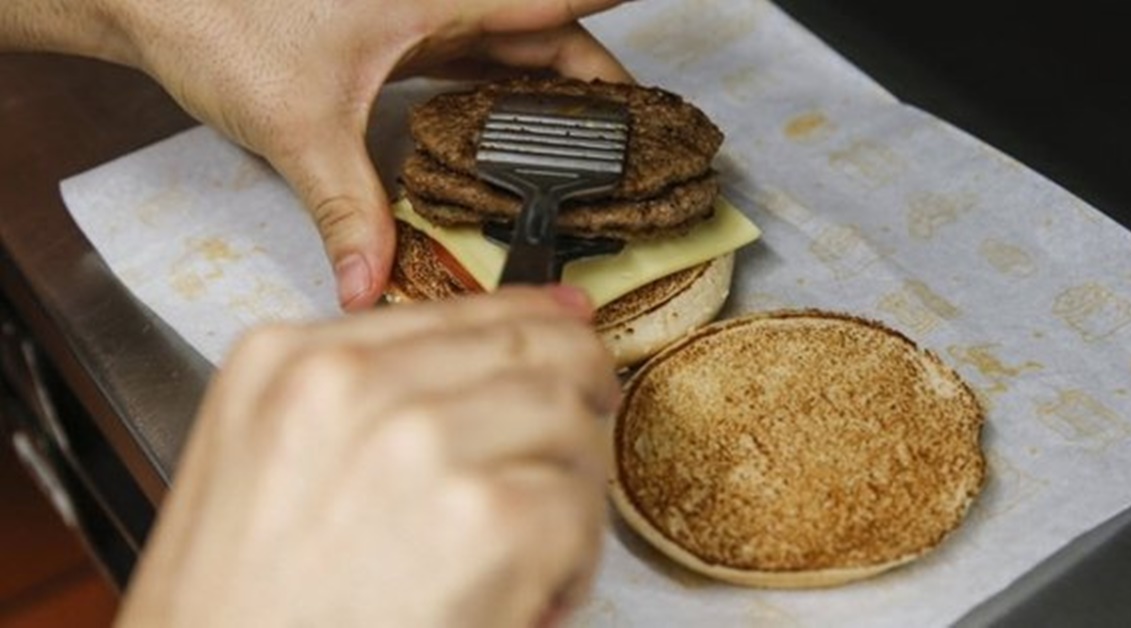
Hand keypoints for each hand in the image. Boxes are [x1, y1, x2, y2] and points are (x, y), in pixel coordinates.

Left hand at [113, 0, 633, 308]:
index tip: (655, 35)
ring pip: (513, 45)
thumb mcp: (301, 126)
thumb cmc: (221, 23)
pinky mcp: (396, 33)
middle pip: (545, 31)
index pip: (550, 1)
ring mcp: (418, 14)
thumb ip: (347, 209)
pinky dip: (503, 93)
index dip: (609, 10)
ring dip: (554, 87)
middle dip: (596, 76)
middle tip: (640, 126)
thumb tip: (370, 282)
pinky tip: (515, 134)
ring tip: (598, 137)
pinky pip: (473, 60)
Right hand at [117, 287, 620, 626]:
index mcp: (291, 363)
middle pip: (528, 349)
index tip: (567, 319)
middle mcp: (353, 384)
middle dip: (575, 391)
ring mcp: (422, 443)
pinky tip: (534, 595)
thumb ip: (360, 402)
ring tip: (536, 551)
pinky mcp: (488, 518)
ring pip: (567, 423)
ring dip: (570, 487)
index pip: (455, 311)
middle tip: (590, 423)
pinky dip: (575, 559)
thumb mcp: (263, 464)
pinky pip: (578, 507)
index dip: (531, 315)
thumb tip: (479, 369)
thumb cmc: (240, 612)